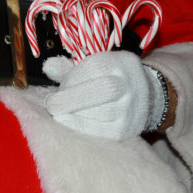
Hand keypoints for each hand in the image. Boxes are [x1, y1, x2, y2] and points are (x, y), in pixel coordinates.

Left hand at [43, 50, 166, 139]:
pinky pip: (103, 130)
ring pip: (104, 111)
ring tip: (60, 112)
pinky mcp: (127, 128)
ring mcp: (131, 107)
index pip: (96, 67)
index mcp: (120, 62)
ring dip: (75, 113)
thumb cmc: (108, 78)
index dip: (72, 78)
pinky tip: (67, 121)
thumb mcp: (93, 66)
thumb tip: (48, 66)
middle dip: (72, 98)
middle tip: (51, 104)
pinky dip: (80, 125)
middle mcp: (130, 83)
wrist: (144, 96)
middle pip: (105, 89)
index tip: (59, 86)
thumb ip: (69, 68)